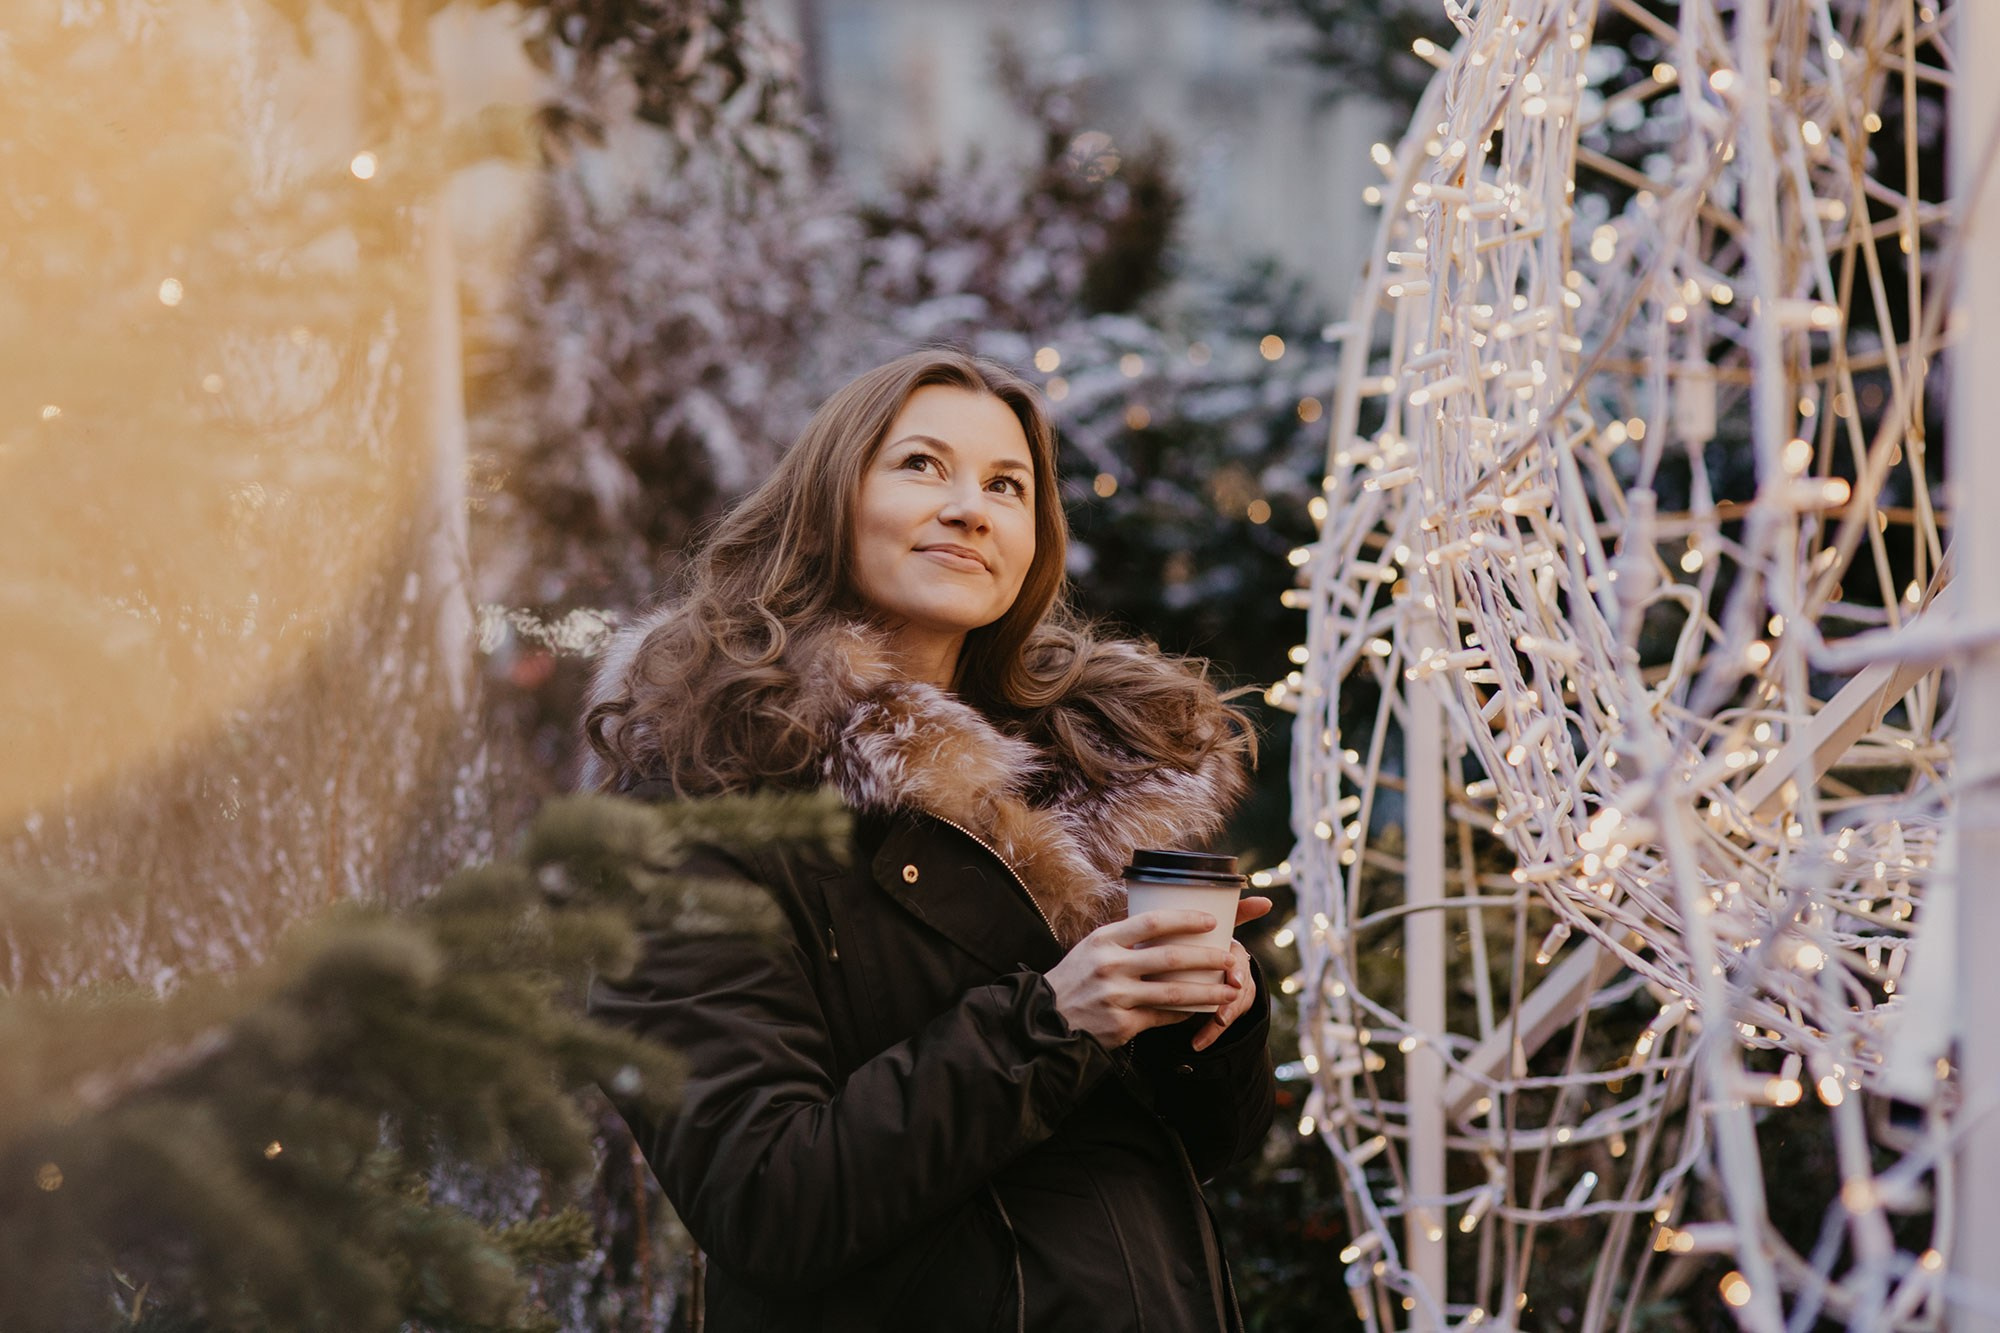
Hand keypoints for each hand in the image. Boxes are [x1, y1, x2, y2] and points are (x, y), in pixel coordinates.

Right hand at [1044, 910, 1238, 1048]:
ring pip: (1174, 993)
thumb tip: (1166, 920)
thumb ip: (1124, 935)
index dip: (1185, 919)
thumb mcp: (1092, 948)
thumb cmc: (1076, 978)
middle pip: (1170, 958)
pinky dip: (1184, 1013)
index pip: (1152, 922)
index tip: (1211, 921)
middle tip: (1232, 958)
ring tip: (1231, 990)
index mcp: (1104, 940)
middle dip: (1208, 958)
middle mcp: (1109, 966)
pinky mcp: (1121, 1025)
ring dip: (1208, 991)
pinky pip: (1162, 1017)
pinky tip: (1200, 1009)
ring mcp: (1116, 997)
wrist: (1047, 1018)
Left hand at [1191, 896, 1271, 1051]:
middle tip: (1223, 1013)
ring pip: (1234, 1006)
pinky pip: (1219, 1024)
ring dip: (1223, 1019)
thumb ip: (1204, 912)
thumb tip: (1256, 899)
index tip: (1234, 980)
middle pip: (1241, 986)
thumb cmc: (1202, 942)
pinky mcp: (1224, 1010)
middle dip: (1233, 1000)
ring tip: (1213, 1028)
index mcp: (1231, 949)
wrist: (1214, 968)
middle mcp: (1236, 970)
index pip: (1240, 957)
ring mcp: (1233, 991)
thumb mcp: (1202, 926)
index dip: (1239, 969)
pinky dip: (1209, 1034)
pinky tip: (1197, 1044)